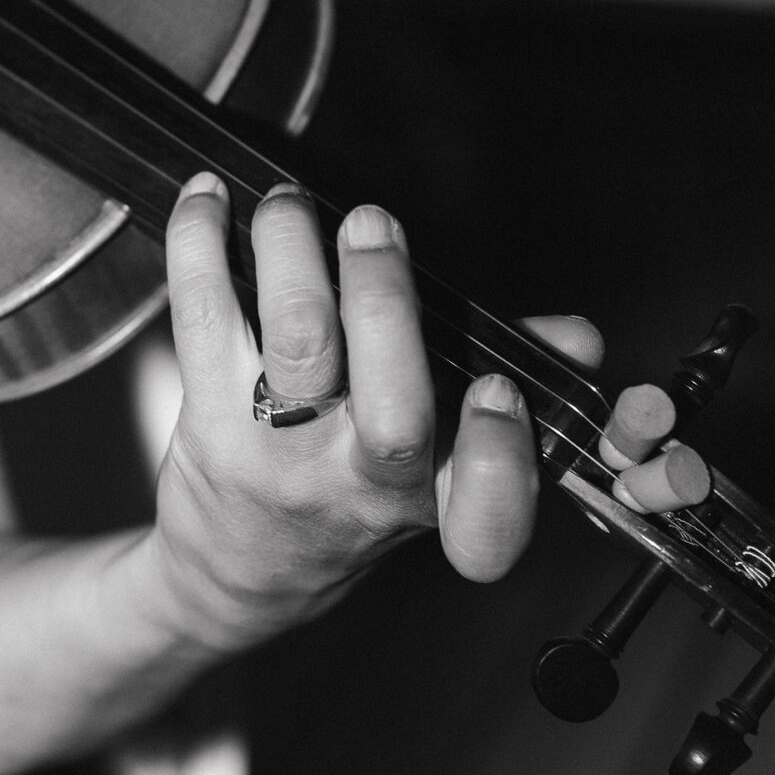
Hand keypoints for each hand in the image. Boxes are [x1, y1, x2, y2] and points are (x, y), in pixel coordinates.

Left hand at [153, 171, 604, 649]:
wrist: (236, 575)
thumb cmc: (349, 499)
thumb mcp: (436, 468)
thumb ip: (511, 392)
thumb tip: (574, 338)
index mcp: (433, 497)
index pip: (484, 517)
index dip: (500, 458)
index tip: (498, 389)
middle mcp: (359, 486)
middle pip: (389, 410)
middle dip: (386, 301)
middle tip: (374, 224)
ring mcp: (280, 458)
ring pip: (294, 345)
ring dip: (290, 252)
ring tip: (289, 203)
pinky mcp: (210, 423)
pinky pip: (201, 319)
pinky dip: (200, 245)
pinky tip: (208, 199)